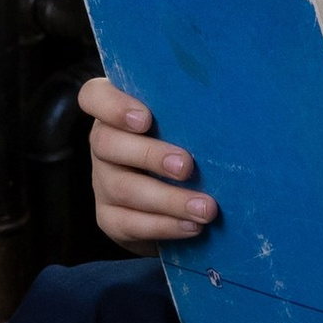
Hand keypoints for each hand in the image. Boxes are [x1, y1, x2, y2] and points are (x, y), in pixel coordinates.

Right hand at [79, 76, 218, 249]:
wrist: (172, 200)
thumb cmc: (184, 143)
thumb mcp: (182, 123)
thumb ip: (188, 113)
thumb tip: (227, 111)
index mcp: (116, 112)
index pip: (94, 97)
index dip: (113, 106)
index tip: (144, 118)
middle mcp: (103, 143)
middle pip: (107, 143)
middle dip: (150, 155)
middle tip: (187, 167)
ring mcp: (102, 182)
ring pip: (123, 188)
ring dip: (168, 199)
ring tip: (205, 208)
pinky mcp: (109, 218)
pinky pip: (130, 223)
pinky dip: (164, 226)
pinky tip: (192, 226)